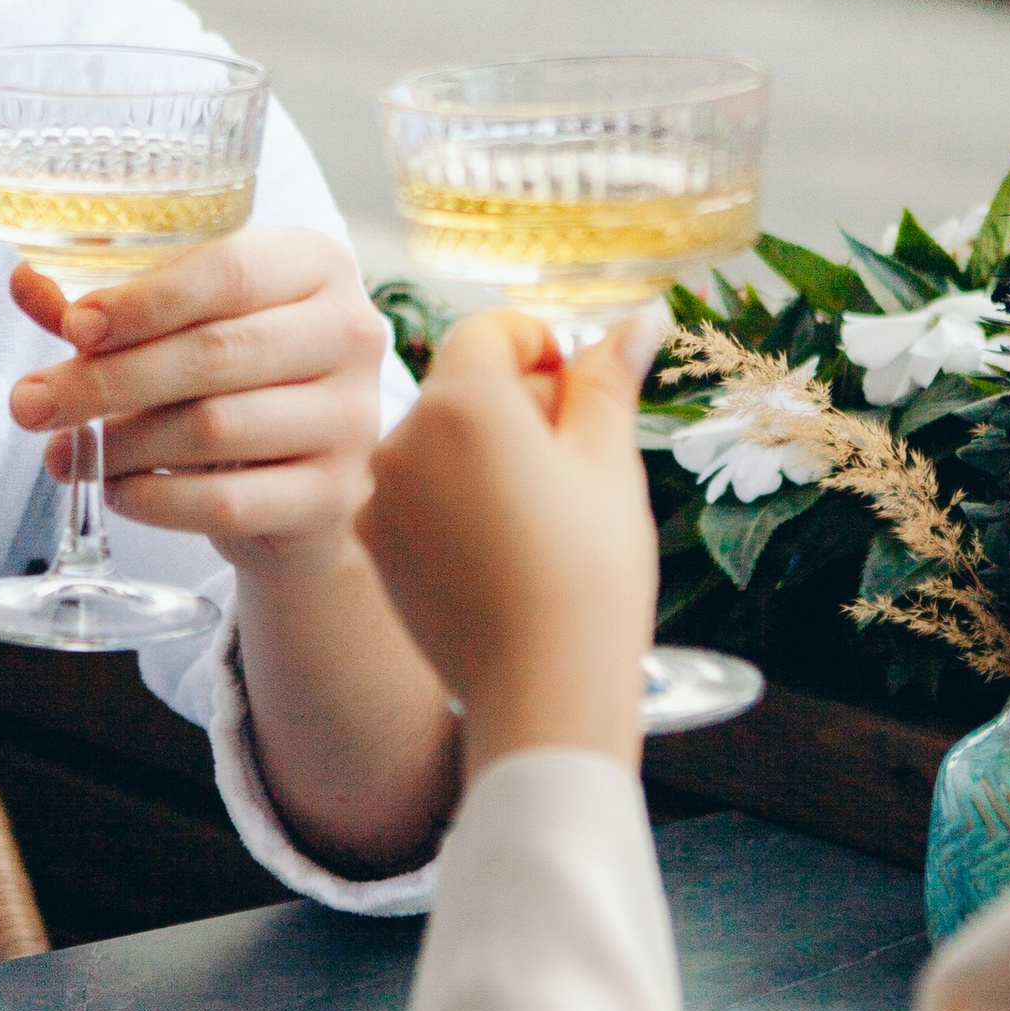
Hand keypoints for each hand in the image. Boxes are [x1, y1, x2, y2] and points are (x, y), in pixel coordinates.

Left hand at [8, 225, 393, 571]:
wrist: (291, 486)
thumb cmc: (225, 382)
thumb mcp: (169, 329)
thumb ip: (103, 307)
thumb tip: (25, 282)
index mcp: (313, 264)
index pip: (228, 270)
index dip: (143, 301)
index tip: (73, 329)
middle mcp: (350, 331)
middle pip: (215, 352)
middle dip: (107, 381)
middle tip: (30, 404)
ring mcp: (352, 418)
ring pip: (216, 428)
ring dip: (123, 445)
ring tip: (67, 453)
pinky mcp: (337, 494)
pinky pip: (228, 501)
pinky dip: (156, 501)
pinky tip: (117, 491)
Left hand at [359, 307, 659, 776]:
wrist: (540, 692)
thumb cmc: (589, 577)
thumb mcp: (610, 466)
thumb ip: (607, 382)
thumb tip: (638, 318)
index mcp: (462, 404)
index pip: (490, 331)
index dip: (543, 350)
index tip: (578, 397)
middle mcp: (401, 438)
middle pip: (462, 383)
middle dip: (517, 404)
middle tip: (573, 465)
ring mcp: (378, 493)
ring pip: (437, 437)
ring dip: (484, 450)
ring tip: (538, 514)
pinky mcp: (371, 541)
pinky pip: (414, 488)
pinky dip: (452, 496)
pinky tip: (498, 546)